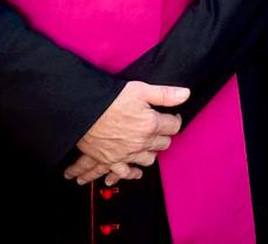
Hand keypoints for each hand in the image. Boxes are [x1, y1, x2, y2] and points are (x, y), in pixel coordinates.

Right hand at [64, 81, 188, 185]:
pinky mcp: (109, 160)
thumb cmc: (110, 99)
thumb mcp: (140, 90)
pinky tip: (122, 177)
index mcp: (150, 125)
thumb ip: (164, 94)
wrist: (82, 111)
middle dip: (163, 138)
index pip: (173, 127)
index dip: (175, 121)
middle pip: (161, 145)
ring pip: (145, 161)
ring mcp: (125, 154)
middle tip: (160, 131)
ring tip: (146, 152)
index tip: (172, 118)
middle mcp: (140, 143)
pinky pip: (119, 173)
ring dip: (147, 157)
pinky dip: (121, 176)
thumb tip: (185, 94)